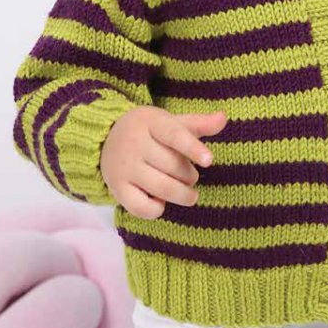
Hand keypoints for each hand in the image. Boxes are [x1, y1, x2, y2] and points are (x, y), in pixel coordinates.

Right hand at [100, 106, 227, 218]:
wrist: (104, 139)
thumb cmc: (149, 132)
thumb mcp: (171, 122)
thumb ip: (199, 124)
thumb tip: (223, 118)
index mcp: (150, 122)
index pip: (174, 135)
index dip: (193, 148)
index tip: (209, 161)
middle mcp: (134, 143)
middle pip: (173, 166)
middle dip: (190, 176)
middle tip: (191, 176)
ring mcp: (124, 167)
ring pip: (162, 188)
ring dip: (182, 195)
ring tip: (189, 194)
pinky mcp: (117, 188)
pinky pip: (142, 207)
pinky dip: (157, 209)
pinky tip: (161, 201)